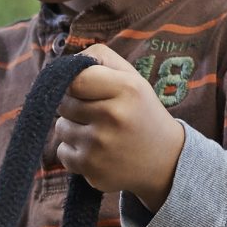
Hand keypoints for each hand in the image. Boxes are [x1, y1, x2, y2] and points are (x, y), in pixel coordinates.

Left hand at [51, 44, 184, 203]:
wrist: (165, 161)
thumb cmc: (140, 112)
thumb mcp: (132, 78)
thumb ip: (99, 58)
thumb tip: (63, 62)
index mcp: (126, 89)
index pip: (74, 78)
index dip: (73, 83)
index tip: (84, 90)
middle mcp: (113, 116)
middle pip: (64, 103)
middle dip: (74, 105)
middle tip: (98, 113)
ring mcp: (100, 145)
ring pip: (60, 127)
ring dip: (74, 129)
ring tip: (101, 133)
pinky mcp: (91, 168)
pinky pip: (62, 152)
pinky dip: (74, 151)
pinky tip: (97, 151)